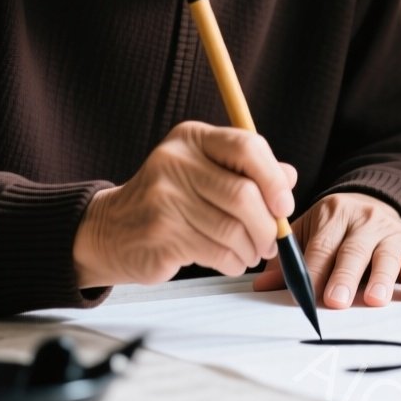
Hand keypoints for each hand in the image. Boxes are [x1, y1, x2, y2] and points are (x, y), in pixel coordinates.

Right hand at [72, 121, 296, 286]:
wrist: (111, 230)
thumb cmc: (168, 201)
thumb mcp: (205, 172)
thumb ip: (247, 171)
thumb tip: (289, 177)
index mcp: (192, 138)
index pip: (246, 147)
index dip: (273, 178)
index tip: (283, 205)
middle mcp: (175, 161)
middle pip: (243, 194)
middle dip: (266, 225)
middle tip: (271, 240)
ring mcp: (164, 197)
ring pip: (232, 228)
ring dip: (251, 248)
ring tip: (252, 253)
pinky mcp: (160, 232)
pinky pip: (216, 251)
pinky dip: (233, 262)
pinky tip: (231, 261)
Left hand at [253, 192, 400, 308]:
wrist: (377, 202)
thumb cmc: (338, 227)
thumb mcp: (312, 230)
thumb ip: (290, 257)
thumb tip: (262, 286)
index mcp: (334, 213)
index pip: (321, 245)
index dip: (313, 271)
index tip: (304, 294)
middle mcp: (364, 219)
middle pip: (353, 251)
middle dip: (344, 277)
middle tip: (335, 301)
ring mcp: (390, 231)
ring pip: (385, 255)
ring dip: (381, 279)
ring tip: (375, 300)